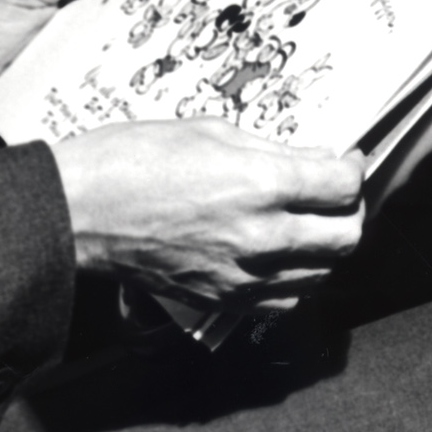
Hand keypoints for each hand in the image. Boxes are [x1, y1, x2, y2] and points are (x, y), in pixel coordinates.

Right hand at [53, 119, 365, 309]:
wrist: (78, 211)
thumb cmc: (131, 159)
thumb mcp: (209, 131)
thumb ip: (271, 150)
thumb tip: (313, 161)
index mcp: (259, 184)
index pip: (342, 187)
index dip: (353, 169)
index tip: (346, 160)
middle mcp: (261, 237)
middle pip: (346, 237)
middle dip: (350, 210)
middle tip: (336, 191)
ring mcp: (244, 276)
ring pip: (322, 274)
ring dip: (326, 247)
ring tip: (309, 222)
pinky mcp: (224, 299)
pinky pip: (285, 299)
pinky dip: (296, 279)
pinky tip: (280, 256)